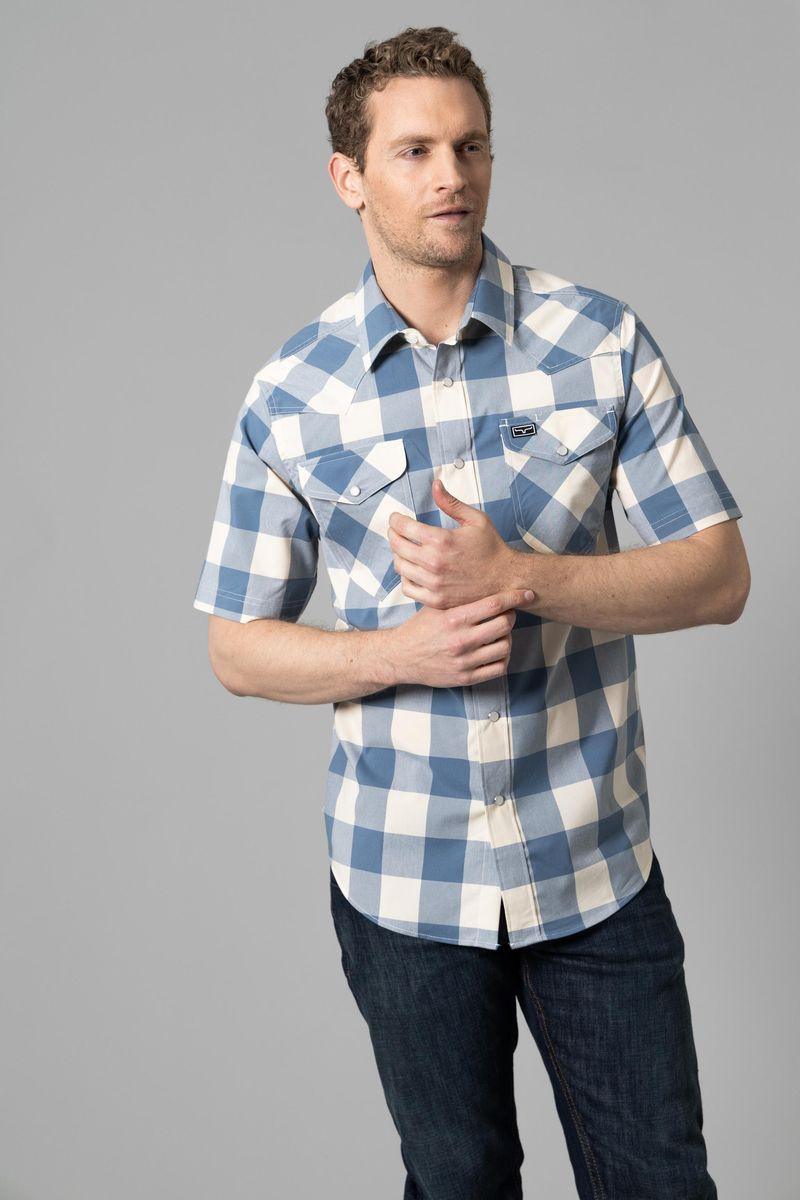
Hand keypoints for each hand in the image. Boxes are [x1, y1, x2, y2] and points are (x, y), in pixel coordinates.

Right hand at [385, 588, 534, 687]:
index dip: (515, 596)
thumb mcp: (436, 606)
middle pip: (505, 624)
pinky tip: (495, 651)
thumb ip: (460, 597)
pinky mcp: (466, 678)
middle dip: (510, 616)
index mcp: (454, 618)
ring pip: (505, 647)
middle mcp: (461, 640)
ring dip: (507, 638)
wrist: (400, 656)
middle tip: (506, 614)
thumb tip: (489, 579)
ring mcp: (464, 661)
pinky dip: (502, 658)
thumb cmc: (420, 627)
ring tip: (499, 633)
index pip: (494, 604)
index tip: (526, 593)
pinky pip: (499, 668)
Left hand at [387, 479, 535, 608]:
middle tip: (396, 531)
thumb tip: (435, 484)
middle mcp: (434, 562)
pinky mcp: (436, 599)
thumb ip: (451, 502)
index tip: (395, 518)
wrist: (506, 578)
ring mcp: (434, 583)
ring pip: (400, 567)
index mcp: (441, 540)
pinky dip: (405, 578)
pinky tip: (411, 570)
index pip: (404, 527)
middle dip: (393, 535)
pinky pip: (408, 588)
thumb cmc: (491, 547)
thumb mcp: (475, 519)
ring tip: (404, 549)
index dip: (395, 520)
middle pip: (397, 546)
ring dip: (398, 555)